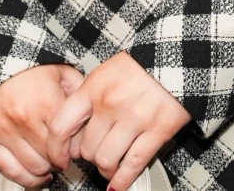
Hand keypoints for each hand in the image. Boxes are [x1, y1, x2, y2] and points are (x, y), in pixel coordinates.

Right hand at [0, 63, 84, 187]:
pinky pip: (10, 170)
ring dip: (46, 169)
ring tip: (50, 163)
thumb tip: (93, 121)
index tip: (75, 148)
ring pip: (33, 167)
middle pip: (52, 157)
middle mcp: (23, 117)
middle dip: (61, 159)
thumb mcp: (63, 73)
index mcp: (46, 101)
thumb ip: (80, 95)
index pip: (69, 142)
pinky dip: (26, 178)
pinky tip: (36, 175)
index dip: (76, 149)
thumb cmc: (32, 68)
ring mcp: (3, 128)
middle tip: (63, 156)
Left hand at [45, 51, 191, 190]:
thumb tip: (73, 129)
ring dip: (105, 169)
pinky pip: (133, 165)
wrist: (177, 56)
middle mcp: (110, 103)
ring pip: (106, 160)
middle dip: (88, 157)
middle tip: (94, 155)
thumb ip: (88, 97)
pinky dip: (123, 180)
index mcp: (94, 87)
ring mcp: (135, 118)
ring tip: (109, 167)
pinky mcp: (158, 131)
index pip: (61, 125)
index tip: (59, 157)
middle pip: (86, 148)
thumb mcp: (106, 71)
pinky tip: (118, 184)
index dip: (56, 148)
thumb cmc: (140, 64)